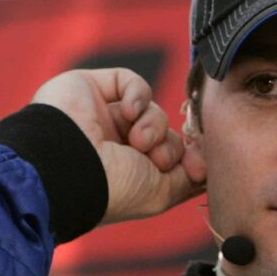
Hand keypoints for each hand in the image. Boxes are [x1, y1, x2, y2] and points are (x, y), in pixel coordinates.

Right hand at [31, 68, 198, 223]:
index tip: (197, 167)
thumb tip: (209, 168)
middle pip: (168, 134)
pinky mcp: (92, 88)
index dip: (189, 158)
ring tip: (137, 141)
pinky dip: (138, 95)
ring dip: (154, 126)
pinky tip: (129, 113)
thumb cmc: (112, 187)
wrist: (67, 165)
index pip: (172, 157)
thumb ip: (187, 179)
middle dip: (170, 146)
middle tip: (155, 158)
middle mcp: (117, 146)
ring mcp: (104, 117)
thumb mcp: (159, 194)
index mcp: (130, 173)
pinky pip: (132, 81)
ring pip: (153, 110)